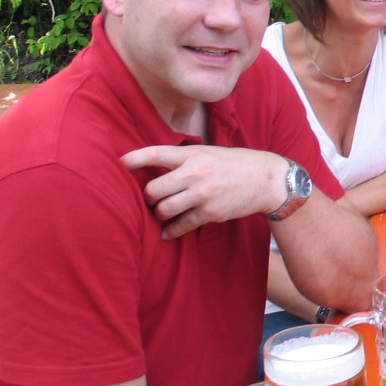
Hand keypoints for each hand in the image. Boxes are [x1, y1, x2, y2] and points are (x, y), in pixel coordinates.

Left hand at [121, 145, 282, 238]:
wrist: (266, 179)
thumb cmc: (236, 164)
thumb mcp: (210, 152)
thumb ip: (185, 158)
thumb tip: (156, 164)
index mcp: (194, 155)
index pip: (156, 154)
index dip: (134, 159)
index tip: (119, 163)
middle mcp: (195, 174)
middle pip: (153, 189)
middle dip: (148, 197)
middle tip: (152, 198)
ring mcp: (202, 195)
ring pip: (163, 209)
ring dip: (160, 212)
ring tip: (164, 211)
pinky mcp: (210, 213)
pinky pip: (181, 225)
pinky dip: (171, 231)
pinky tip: (168, 232)